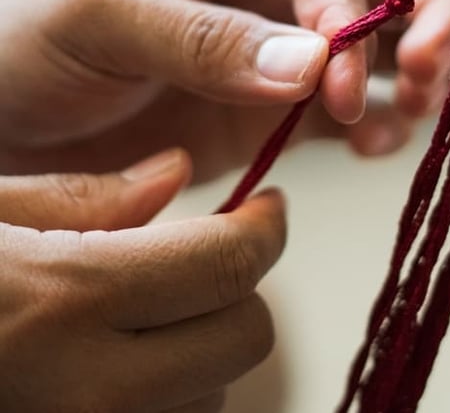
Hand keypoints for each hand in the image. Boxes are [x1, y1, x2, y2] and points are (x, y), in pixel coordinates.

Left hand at [0, 0, 449, 178]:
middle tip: (425, 74)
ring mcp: (284, 48)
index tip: (340, 82)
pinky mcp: (282, 108)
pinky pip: (357, 108)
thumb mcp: (99, 16)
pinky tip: (374, 146)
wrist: (1, 121)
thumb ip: (205, 38)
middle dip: (429, 18)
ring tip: (405, 115)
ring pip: (390, 42)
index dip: (349, 14)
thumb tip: (315, 65)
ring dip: (419, 74)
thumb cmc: (26, 38)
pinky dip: (384, 124)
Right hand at [0, 148, 284, 412]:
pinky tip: (122, 362)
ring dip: (205, 347)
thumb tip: (174, 172)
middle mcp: (92, 392)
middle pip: (247, 338)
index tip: (268, 207)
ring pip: (217, 393)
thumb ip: (77, 198)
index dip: (266, 227)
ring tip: (144, 316)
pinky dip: (172, 393)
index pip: (229, 263)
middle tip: (203, 258)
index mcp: (66, 299)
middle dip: (239, 288)